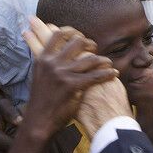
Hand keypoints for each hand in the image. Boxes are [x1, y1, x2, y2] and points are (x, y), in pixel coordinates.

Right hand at [23, 17, 118, 135]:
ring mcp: (63, 74)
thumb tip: (39, 39)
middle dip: (90, 43)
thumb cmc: (42, 98)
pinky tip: (113, 74)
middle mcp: (52, 63)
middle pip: (77, 41)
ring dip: (103, 60)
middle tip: (95, 50)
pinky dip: (107, 73)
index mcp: (43, 59)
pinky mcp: (73, 86)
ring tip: (108, 63)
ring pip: (90, 58)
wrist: (39, 120)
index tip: (81, 38)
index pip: (58, 34)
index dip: (73, 32)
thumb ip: (46, 59)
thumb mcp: (38, 74)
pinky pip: (96, 75)